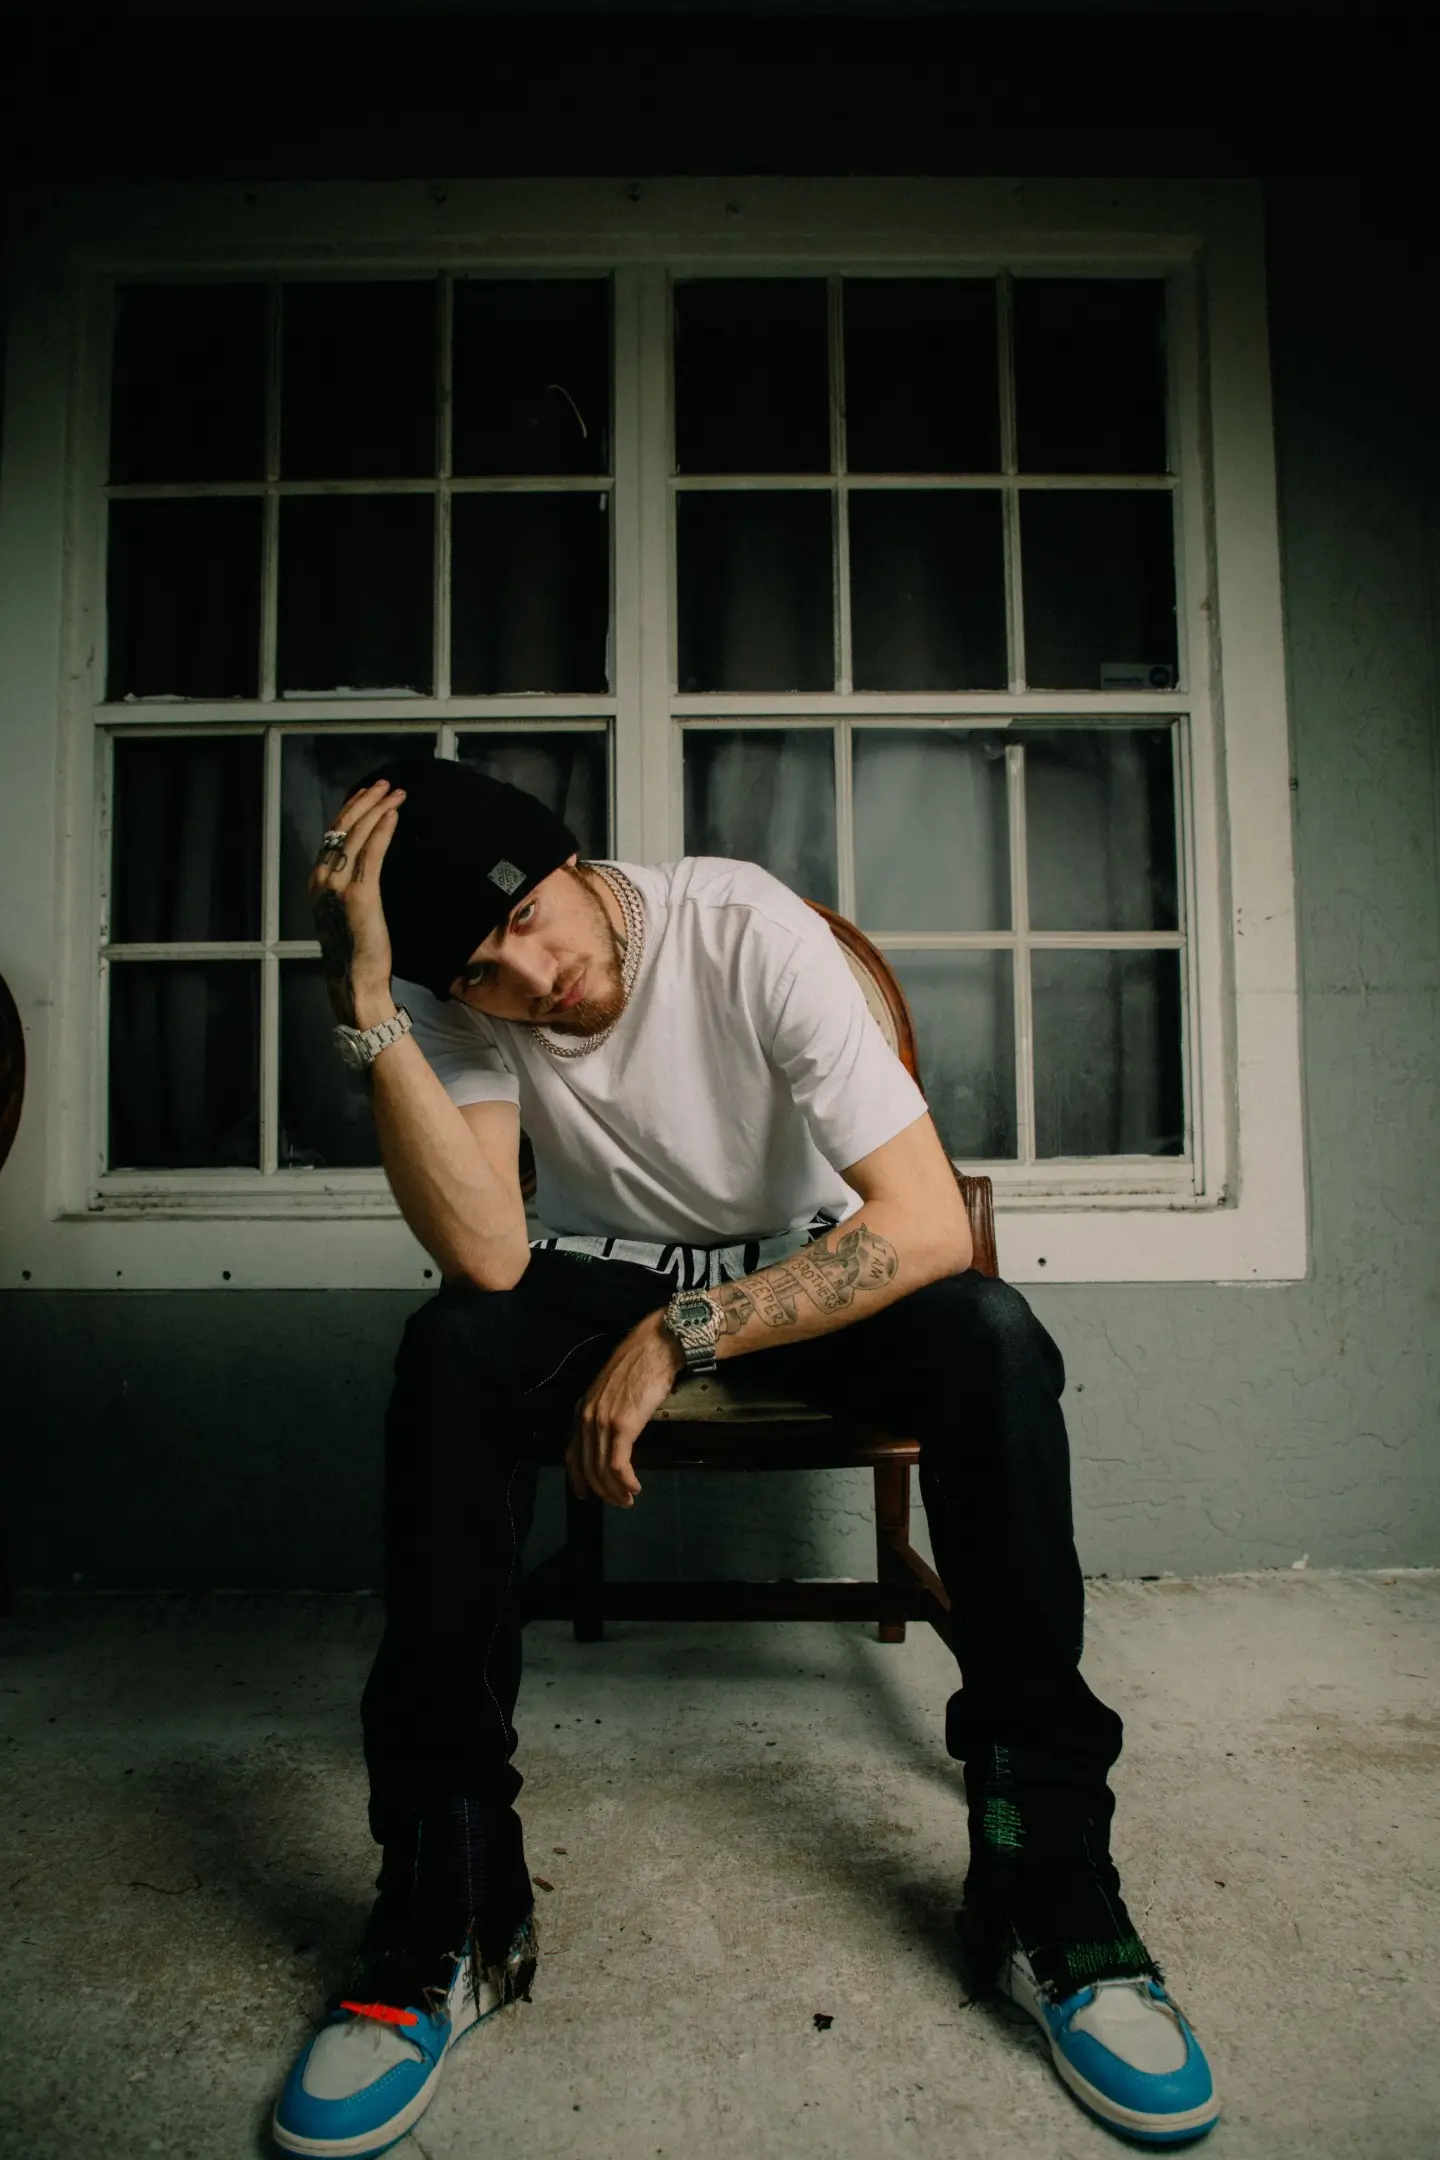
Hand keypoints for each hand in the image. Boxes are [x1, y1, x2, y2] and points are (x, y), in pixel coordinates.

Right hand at [308, 778, 405, 1025]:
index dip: (352, 809)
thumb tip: (370, 861)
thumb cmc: (358, 949)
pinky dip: (383, 831)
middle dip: (366, 801)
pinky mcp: (360, 894)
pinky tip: (394, 816)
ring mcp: (338, 885)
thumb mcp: (348, 910)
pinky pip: (372, 853)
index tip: (370, 794)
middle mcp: (322, 878)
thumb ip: (352, 883)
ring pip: (357, 835)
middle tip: (387, 784)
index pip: (333, 834)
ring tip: (396, 793)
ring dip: (378, 809)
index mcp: (318, 880)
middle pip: (343, 828)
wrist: (355, 978)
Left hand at [567, 1311, 683, 1507]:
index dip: (577, 1478)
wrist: (655, 1347)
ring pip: (601, 1469)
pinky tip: (634, 1486)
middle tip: (618, 1502)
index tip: (585, 1495)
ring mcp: (602, 1421)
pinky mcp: (621, 1426)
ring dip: (615, 1490)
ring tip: (628, 1498)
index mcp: (582, 1409)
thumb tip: (612, 1436)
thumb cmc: (639, 1366)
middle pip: (587, 1466)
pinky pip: (617, 1464)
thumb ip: (605, 1412)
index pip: (572, 1453)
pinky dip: (625, 1481)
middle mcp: (586, 1417)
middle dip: (602, 1490)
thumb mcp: (612, 1392)